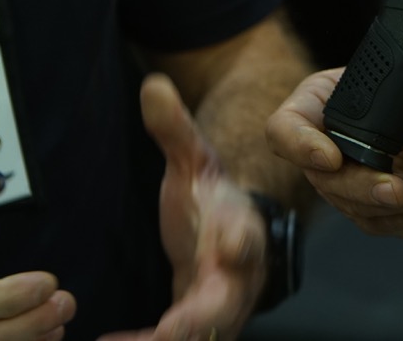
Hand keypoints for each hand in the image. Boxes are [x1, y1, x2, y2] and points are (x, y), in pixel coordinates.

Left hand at [99, 74, 267, 340]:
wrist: (224, 232)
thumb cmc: (211, 199)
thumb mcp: (192, 160)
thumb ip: (173, 127)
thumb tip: (153, 86)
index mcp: (240, 228)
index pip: (248, 235)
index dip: (242, 241)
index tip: (231, 244)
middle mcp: (237, 274)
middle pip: (228, 301)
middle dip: (201, 318)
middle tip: (172, 331)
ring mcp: (221, 305)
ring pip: (207, 333)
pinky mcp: (199, 325)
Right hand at [265, 68, 402, 237]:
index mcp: (320, 108)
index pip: (283, 129)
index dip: (299, 145)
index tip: (330, 156)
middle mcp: (325, 151)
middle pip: (323, 180)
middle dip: (361, 187)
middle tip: (394, 188)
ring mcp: (347, 187)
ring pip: (353, 208)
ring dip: (391, 206)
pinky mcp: (374, 214)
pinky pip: (382, 225)